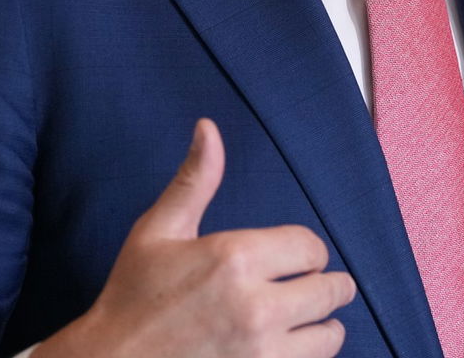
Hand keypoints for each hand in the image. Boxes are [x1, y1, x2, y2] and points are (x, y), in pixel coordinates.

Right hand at [34, 119, 354, 357]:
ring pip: (330, 334)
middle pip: (331, 290)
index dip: (307, 250)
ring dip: (322, 325)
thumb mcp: (157, 231)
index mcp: (235, 258)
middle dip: (325, 284)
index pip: (311, 246)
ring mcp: (261, 352)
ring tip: (304, 319)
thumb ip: (194, 180)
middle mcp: (256, 306)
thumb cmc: (132, 298)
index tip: (297, 259)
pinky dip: (307, 354)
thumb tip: (208, 128)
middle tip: (310, 287)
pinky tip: (289, 346)